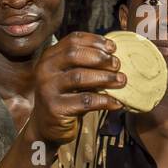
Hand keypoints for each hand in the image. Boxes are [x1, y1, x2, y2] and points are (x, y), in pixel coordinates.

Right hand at [26, 32, 124, 146]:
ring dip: (105, 78)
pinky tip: (116, 102)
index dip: (95, 41)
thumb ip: (86, 63)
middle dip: (100, 58)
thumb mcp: (72, 75)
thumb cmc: (66, 97)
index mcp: (50, 57)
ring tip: (121, 81)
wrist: (48, 126)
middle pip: (74, 55)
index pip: (72, 40)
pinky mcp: (55, 108)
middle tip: (118, 65)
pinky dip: (104, 100)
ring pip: (79, 77)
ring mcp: (48, 89)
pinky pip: (84, 101)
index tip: (113, 48)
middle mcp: (45, 70)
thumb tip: (114, 53)